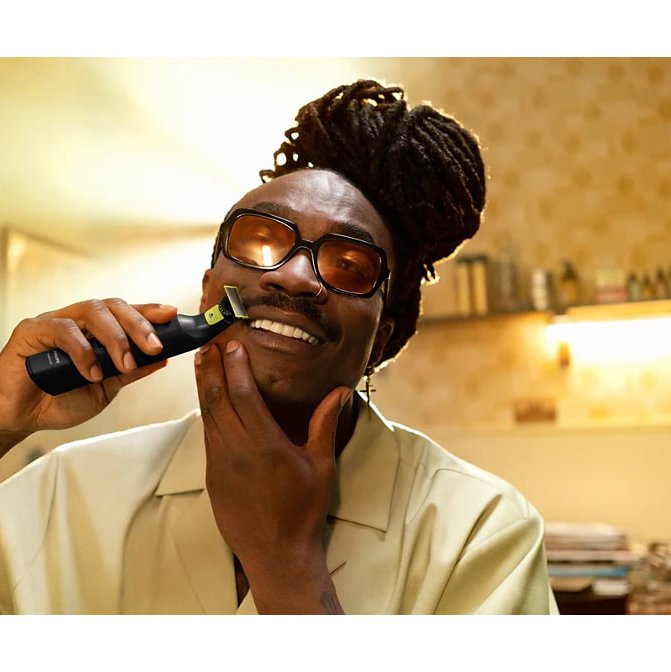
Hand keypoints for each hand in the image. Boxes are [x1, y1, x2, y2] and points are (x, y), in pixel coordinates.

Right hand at [0, 298, 176, 446]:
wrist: (21, 417)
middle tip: (154, 346)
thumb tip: (161, 359)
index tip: (172, 314)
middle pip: (113, 306)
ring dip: (115, 337)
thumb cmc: (58, 399)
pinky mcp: (32, 331)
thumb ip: (130, 371)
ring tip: (125, 363)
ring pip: (92, 311)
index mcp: (96, 331)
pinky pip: (63, 330)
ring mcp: (55, 322)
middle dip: (138, 324)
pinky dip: (82, 351)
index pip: (126, 312)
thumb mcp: (105, 387)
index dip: (149, 311)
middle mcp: (78, 321)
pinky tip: (91, 372)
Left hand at [195, 339, 350, 612]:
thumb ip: (326, 424)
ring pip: (207, 417)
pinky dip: (206, 414)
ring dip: (204, 388)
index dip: (236, 367)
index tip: (232, 345)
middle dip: (212, 369)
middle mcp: (237, 450)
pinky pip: (207, 438)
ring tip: (202, 364)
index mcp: (266, 444)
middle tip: (207, 345)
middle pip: (218, 400)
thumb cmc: (304, 509)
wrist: (277, 553)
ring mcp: (220, 465)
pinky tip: (208, 403)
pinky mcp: (212, 478)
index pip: (243, 394)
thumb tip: (340, 391)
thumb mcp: (321, 465)